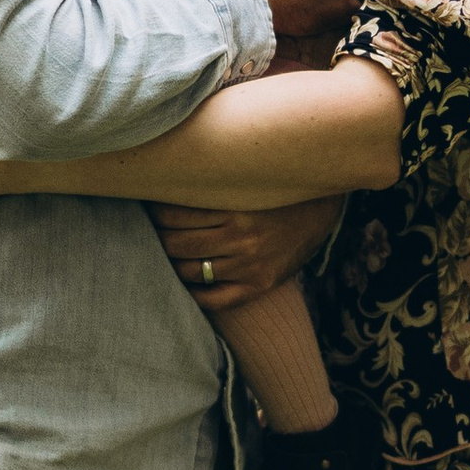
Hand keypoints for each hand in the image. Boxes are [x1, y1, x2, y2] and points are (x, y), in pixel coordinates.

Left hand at [154, 196, 345, 316]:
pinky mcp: (259, 284)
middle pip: (177, 244)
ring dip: (171, 264)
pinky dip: (195, 294)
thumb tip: (169, 170)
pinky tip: (187, 283)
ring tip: (165, 253)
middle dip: (157, 238)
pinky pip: (216, 300)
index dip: (154, 213)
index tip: (148, 208)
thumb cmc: (274, 189)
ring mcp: (250, 265)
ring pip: (191, 272)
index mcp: (234, 207)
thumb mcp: (246, 179)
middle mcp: (241, 238)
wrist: (321, 209)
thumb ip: (212, 180)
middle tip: (150, 231)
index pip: (175, 215)